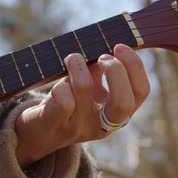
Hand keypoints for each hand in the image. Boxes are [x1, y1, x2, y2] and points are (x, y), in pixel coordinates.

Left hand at [15, 44, 149, 167]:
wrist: (36, 133)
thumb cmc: (65, 104)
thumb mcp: (88, 89)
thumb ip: (100, 71)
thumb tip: (107, 44)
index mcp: (117, 116)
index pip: (141, 92)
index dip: (134, 66)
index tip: (119, 47)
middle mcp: (102, 125)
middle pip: (124, 102)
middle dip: (116, 71)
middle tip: (102, 56)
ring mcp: (79, 127)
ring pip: (84, 89)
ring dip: (78, 65)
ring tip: (72, 59)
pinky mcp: (57, 123)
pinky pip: (63, 98)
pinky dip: (60, 84)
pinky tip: (58, 85)